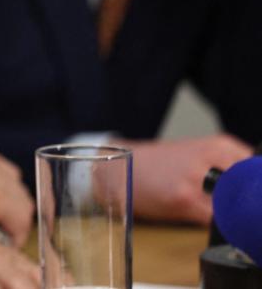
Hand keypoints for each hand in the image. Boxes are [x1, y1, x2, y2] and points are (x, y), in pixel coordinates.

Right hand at [116, 133, 250, 223]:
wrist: (120, 169)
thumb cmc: (160, 166)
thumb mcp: (200, 155)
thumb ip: (230, 168)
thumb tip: (255, 190)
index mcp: (220, 144)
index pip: (258, 168)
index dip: (256, 186)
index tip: (251, 195)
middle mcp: (211, 157)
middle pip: (252, 187)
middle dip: (248, 201)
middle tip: (236, 206)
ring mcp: (198, 178)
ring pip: (236, 204)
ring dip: (233, 214)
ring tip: (218, 214)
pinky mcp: (185, 199)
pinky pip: (218, 219)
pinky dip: (218, 225)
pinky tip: (205, 220)